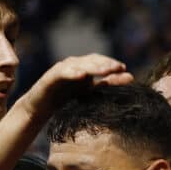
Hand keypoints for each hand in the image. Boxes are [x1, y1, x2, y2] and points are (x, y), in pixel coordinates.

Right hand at [17, 54, 133, 125]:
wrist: (40, 108)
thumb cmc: (64, 99)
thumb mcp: (90, 92)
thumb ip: (107, 84)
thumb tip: (131, 77)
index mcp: (84, 68)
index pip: (100, 62)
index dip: (111, 64)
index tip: (124, 69)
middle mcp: (74, 65)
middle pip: (91, 61)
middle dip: (105, 63)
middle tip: (117, 67)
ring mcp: (62, 69)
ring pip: (79, 64)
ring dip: (92, 66)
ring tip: (104, 70)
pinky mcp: (50, 77)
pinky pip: (63, 72)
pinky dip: (72, 72)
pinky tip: (81, 75)